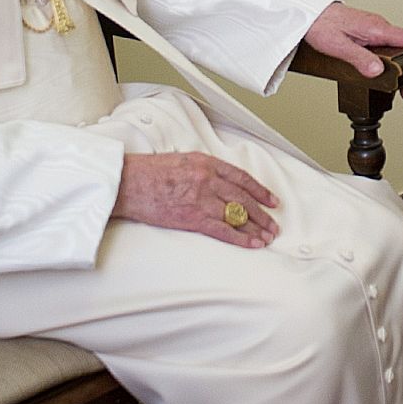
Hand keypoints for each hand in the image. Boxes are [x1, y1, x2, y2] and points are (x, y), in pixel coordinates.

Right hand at [112, 151, 279, 247]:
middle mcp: (208, 180)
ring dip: (256, 228)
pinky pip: (223, 230)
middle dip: (262, 213)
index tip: (272, 200)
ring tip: (267, 236)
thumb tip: (220, 181)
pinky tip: (252, 243)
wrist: (129, 183)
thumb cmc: (150, 172)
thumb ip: (204, 169)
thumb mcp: (182, 159)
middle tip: (273, 223)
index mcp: (207, 163)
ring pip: (237, 215)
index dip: (260, 190)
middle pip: (244, 198)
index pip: (242, 178)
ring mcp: (202, 199)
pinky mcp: (192, 218)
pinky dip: (240, 238)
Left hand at [304, 3, 402, 99]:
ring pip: (397, 46)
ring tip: (396, 86)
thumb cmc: (320, 25)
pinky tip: (386, 70)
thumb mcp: (338, 46)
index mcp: (376, 28)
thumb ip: (359, 59)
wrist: (308, 12)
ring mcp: (374, 28)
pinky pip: (388, 44)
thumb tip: (378, 71)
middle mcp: (379, 26)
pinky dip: (393, 58)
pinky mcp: (367, 31)